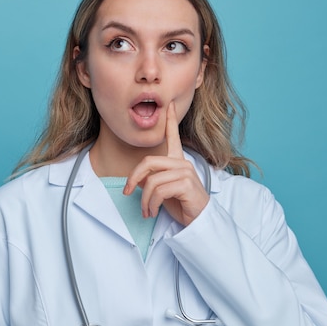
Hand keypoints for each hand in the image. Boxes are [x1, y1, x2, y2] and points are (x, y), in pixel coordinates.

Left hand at [123, 102, 208, 225]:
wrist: (199, 221)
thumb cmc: (182, 205)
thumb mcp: (163, 190)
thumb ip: (152, 180)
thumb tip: (136, 180)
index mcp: (178, 162)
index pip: (173, 137)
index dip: (170, 121)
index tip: (169, 105)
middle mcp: (182, 163)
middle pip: (148, 162)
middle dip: (133, 177)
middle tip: (127, 192)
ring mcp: (185, 172)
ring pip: (152, 181)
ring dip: (144, 200)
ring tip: (146, 211)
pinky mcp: (186, 184)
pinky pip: (159, 191)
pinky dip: (152, 204)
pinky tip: (153, 212)